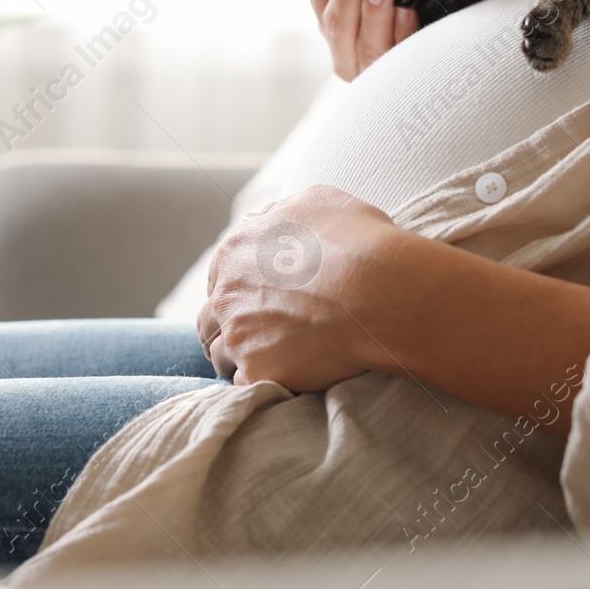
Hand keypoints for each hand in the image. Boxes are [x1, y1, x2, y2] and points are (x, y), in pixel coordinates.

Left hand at [195, 186, 401, 389]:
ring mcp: (239, 336)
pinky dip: (262, 383)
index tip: (255, 303)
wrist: (380, 291)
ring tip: (272, 362)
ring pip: (222, 357)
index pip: (218, 279)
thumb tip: (260, 221)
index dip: (237, 292)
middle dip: (227, 328)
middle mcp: (227, 294)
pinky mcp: (257, 372)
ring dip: (240, 359)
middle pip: (210, 320)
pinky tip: (285, 379)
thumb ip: (280, 213)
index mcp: (236, 252)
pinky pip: (247, 386)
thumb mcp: (317, 203)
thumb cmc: (358, 242)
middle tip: (253, 338)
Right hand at [307, 0, 419, 80]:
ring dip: (372, 11)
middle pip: (337, 19)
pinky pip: (398, 59)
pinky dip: (401, 34)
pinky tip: (407, 13)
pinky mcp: (398, 81)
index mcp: (330, 22)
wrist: (427, 60)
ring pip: (365, 44)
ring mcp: (368, 71)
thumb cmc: (400, 7)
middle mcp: (342, 50)